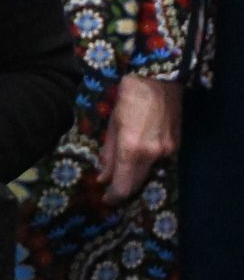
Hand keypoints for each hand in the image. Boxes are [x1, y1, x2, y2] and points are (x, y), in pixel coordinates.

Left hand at [99, 74, 181, 203]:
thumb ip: (108, 154)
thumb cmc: (128, 98)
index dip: (114, 196)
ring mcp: (168, 151)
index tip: (106, 200)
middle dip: (123, 189)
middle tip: (111, 191)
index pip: (123, 185)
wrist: (158, 80)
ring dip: (135, 177)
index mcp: (131, 148)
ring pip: (149, 173)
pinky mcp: (176, 145)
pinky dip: (146, 165)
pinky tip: (137, 160)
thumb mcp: (112, 125)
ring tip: (121, 174)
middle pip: (137, 183)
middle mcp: (152, 154)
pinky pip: (159, 162)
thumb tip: (102, 177)